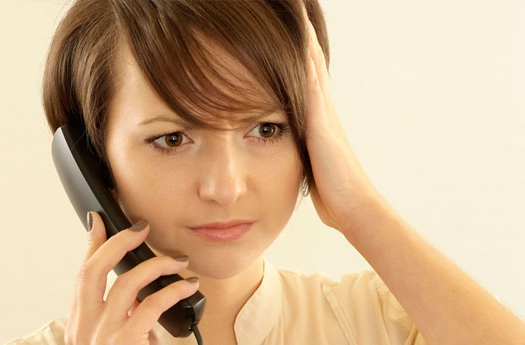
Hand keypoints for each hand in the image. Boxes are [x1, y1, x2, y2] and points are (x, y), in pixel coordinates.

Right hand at [64, 212, 198, 344]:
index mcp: (80, 324)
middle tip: (142, 227)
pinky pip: (152, 303)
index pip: (82, 275)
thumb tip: (139, 296)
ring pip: (127, 282)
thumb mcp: (117, 341)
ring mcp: (102, 334)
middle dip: (118, 242)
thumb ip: (122, 318)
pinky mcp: (125, 342)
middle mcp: (84, 327)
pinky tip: (188, 286)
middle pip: (93, 270)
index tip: (99, 219)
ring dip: (157, 265)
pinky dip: (174, 290)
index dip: (91, 244)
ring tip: (179, 261)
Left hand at [301, 5, 384, 234]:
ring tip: (294, 2)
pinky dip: (302, 49)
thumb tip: (288, 143)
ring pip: (309, 56)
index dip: (297, 43)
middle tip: (293, 0)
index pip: (304, 68)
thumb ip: (302, 144)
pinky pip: (308, 72)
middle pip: (308, 53)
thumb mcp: (311, 160)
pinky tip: (295, 27)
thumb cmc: (332, 189)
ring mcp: (322, 106)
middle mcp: (320, 102)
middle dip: (300, 26)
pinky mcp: (318, 114)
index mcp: (316, 112)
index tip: (286, 17)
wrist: (352, 204)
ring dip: (302, 29)